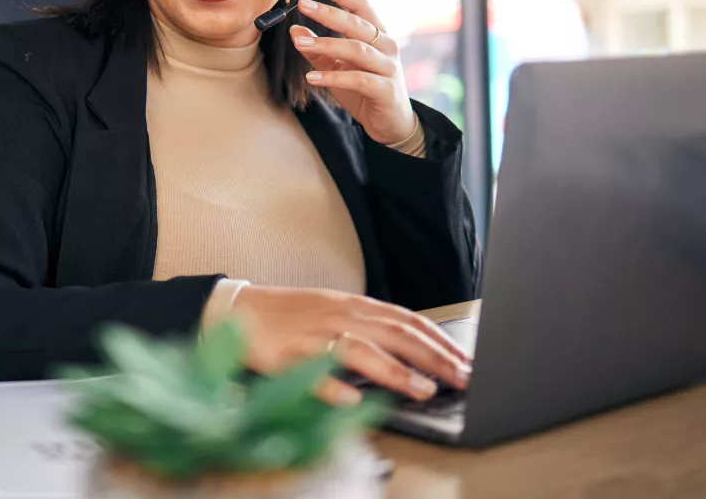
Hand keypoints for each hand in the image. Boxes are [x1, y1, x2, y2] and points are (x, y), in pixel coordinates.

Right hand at [232, 284, 471, 406]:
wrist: (239, 309)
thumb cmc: (291, 315)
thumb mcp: (336, 311)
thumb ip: (371, 327)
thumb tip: (413, 346)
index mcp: (354, 305)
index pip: (407, 319)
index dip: (440, 340)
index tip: (466, 360)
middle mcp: (339, 316)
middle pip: (394, 333)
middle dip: (433, 357)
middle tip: (462, 378)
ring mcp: (313, 335)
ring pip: (361, 350)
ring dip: (395, 371)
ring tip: (422, 390)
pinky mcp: (287, 355)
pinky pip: (313, 373)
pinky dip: (334, 386)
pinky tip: (352, 400)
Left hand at [291, 0, 415, 144]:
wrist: (391, 123)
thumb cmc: (365, 91)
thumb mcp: (338, 68)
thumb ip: (319, 50)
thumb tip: (295, 30)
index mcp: (378, 35)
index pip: (362, 6)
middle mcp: (387, 46)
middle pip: (356, 23)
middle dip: (328, 13)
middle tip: (303, 4)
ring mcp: (388, 67)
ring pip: (356, 49)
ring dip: (326, 44)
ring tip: (300, 43)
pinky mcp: (385, 89)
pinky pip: (357, 79)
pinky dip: (333, 77)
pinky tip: (312, 77)